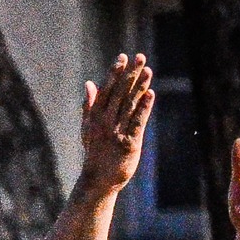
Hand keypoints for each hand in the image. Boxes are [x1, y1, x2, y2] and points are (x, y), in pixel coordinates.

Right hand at [79, 54, 153, 195]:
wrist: (98, 181)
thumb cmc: (95, 153)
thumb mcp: (88, 128)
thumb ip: (89, 106)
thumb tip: (89, 84)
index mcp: (95, 117)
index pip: (106, 90)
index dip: (114, 73)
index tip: (122, 57)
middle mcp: (106, 122)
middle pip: (120, 94)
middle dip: (130, 75)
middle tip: (140, 57)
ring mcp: (117, 133)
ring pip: (130, 105)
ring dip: (139, 87)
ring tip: (148, 71)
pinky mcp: (129, 144)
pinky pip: (137, 122)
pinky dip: (144, 108)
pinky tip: (151, 94)